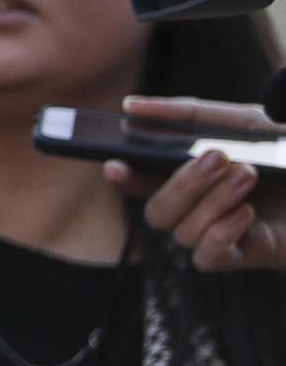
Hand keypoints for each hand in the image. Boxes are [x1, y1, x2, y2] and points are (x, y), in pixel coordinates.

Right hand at [106, 96, 285, 270]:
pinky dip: (220, 233)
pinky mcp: (252, 255)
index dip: (124, 178)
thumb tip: (132, 107)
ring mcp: (230, 233)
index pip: (147, 181)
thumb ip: (194, 114)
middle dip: (180, 184)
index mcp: (204, 174)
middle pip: (156, 212)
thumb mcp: (251, 123)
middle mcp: (210, 206)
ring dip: (210, 202)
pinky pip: (208, 257)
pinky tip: (248, 213)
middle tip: (219, 158)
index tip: (113, 163)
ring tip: (249, 176)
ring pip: (181, 232)